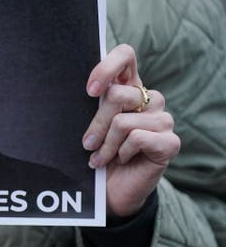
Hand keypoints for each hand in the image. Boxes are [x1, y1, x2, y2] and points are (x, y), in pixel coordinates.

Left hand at [82, 45, 179, 217]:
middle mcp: (148, 99)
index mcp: (128, 88)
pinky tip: (122, 160)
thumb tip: (75, 88)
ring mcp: (162, 120)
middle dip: (96, 124)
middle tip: (87, 144)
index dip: (107, 67)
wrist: (111, 191)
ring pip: (124, 121)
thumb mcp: (88, 126)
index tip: (90, 91)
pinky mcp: (170, 142)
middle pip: (117, 95)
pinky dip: (122, 153)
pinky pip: (138, 138)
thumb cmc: (96, 154)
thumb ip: (90, 105)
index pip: (125, 55)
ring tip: (100, 158)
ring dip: (106, 145)